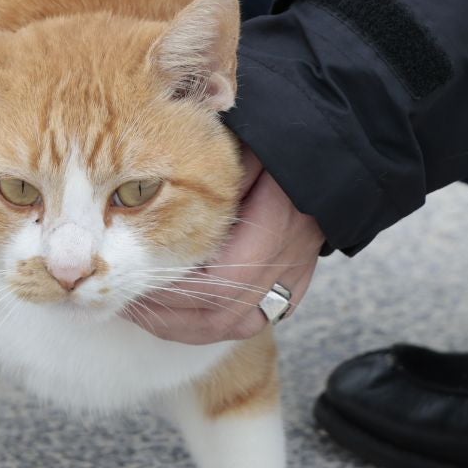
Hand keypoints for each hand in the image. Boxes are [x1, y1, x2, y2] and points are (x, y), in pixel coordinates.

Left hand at [127, 147, 325, 344]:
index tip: (133, 280)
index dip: (173, 290)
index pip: (219, 281)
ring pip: (239, 325)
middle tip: (126, 302)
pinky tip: (187, 316)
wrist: (341, 149)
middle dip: (169, 318)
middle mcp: (287, 258)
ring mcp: (295, 274)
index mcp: (275, 224)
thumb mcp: (248, 145)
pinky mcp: (299, 281)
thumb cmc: (287, 139)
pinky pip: (257, 319)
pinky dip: (218, 324)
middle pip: (222, 315)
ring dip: (190, 328)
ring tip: (149, 314)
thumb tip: (157, 185)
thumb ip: (211, 169)